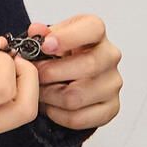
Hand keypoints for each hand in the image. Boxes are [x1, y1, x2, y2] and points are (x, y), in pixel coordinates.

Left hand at [25, 15, 123, 131]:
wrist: (72, 76)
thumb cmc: (63, 54)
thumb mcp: (51, 38)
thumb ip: (42, 34)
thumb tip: (36, 31)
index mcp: (96, 32)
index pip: (93, 28)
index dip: (68, 37)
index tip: (46, 45)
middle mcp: (110, 56)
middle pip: (87, 66)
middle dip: (51, 73)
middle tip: (34, 75)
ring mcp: (112, 84)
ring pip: (76, 97)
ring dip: (50, 96)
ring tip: (39, 91)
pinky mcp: (110, 108)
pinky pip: (78, 118)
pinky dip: (57, 114)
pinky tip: (50, 106)